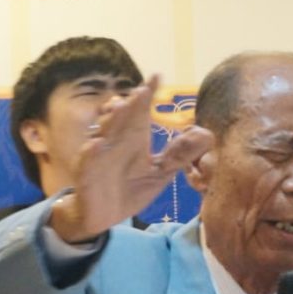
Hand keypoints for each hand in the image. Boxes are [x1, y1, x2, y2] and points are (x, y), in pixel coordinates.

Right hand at [50, 75, 212, 242]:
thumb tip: (206, 135)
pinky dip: (90, 153)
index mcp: (133, 138)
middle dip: (131, 103)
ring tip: (120, 107)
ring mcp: (99, 155)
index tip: (157, 77)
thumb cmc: (130, 190)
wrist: (104, 216)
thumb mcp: (159, 174)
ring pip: (103, 133)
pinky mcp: (86, 173)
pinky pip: (87, 161)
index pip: (141, 112)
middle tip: (143, 90)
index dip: (147, 95)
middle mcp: (115, 141)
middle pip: (123, 118)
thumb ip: (179, 155)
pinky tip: (96, 144)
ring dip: (111, 120)